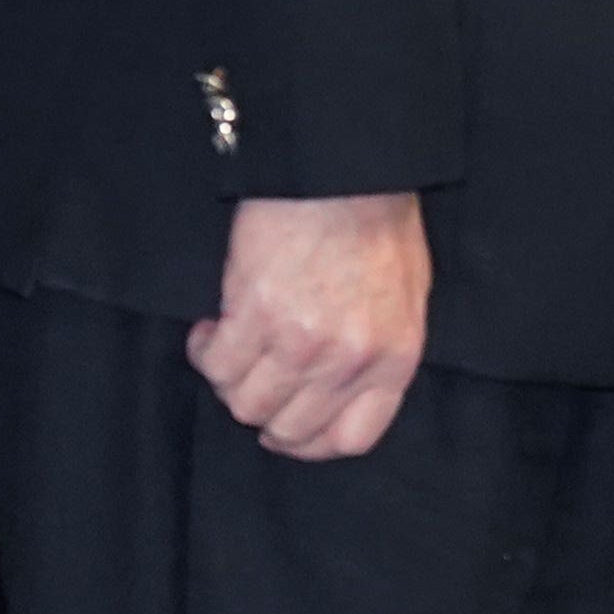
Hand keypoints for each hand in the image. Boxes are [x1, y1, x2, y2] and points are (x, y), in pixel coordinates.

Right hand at [189, 190, 431, 461]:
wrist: (343, 169)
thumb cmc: (377, 221)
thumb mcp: (407, 295)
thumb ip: (380, 350)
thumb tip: (347, 389)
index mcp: (393, 359)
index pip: (351, 439)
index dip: (310, 444)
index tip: (286, 429)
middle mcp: (348, 362)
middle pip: (288, 429)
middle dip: (264, 410)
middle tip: (251, 378)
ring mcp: (301, 343)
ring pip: (245, 403)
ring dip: (230, 380)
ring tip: (231, 344)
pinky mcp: (256, 315)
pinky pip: (217, 365)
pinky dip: (206, 352)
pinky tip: (212, 327)